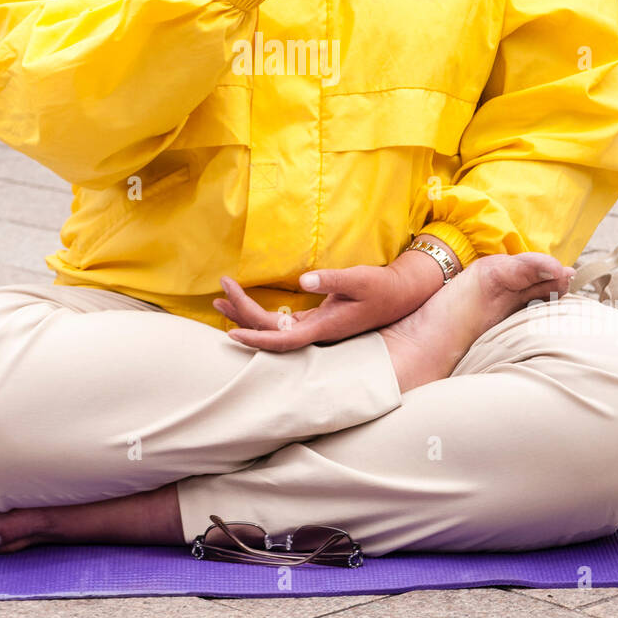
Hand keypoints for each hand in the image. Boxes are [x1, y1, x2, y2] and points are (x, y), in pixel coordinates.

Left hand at [213, 251, 445, 350]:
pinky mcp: (316, 319)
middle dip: (242, 314)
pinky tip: (248, 306)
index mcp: (323, 327)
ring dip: (247, 315)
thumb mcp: (359, 278)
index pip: (282, 339)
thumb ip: (332, 279)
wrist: (400, 294)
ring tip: (221, 302)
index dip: (256, 338)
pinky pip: (282, 321)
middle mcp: (315, 331)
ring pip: (274, 327)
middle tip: (218, 294)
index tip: (231, 334)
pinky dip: (262, 313)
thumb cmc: (380, 287)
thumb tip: (304, 279)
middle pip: (270, 330)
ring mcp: (315, 327)